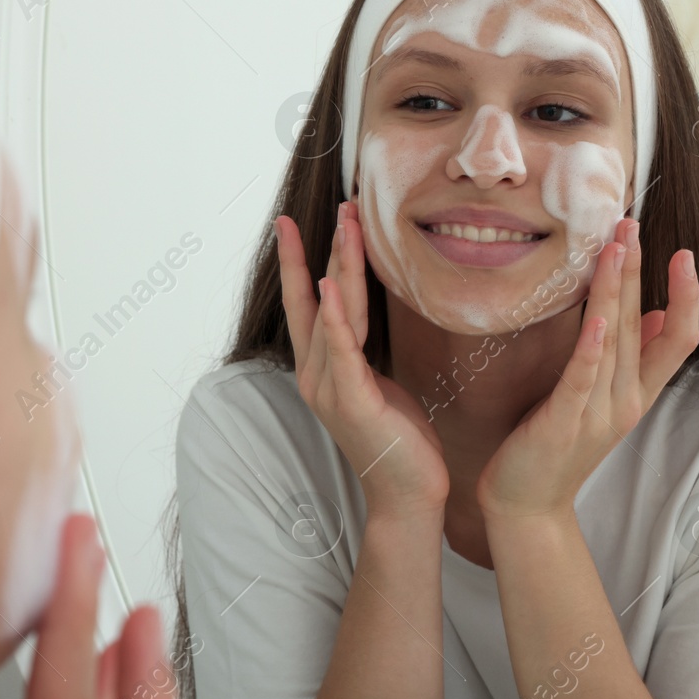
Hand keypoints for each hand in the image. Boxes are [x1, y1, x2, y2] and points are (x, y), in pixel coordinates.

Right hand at [276, 199, 449, 519]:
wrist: (407, 494)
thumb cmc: (397, 439)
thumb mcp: (378, 381)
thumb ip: (362, 348)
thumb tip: (365, 313)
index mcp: (321, 368)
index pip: (305, 303)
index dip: (297, 262)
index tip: (290, 223)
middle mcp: (316, 374)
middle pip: (314, 298)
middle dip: (320, 249)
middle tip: (335, 204)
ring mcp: (330, 388)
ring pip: (333, 314)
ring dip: (338, 266)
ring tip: (345, 226)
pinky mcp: (352, 401)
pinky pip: (343, 349)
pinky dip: (336, 316)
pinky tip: (332, 286)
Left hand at [476, 218, 698, 518]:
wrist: (527, 504)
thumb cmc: (557, 446)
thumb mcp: (600, 399)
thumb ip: (630, 360)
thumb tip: (654, 314)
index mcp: (636, 392)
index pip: (679, 337)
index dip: (686, 296)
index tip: (683, 252)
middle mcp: (626, 400)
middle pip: (643, 325)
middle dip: (638, 271)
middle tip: (632, 222)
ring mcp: (598, 412)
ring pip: (615, 341)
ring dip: (615, 290)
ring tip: (616, 246)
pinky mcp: (565, 422)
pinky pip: (582, 378)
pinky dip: (592, 347)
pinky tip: (596, 317)